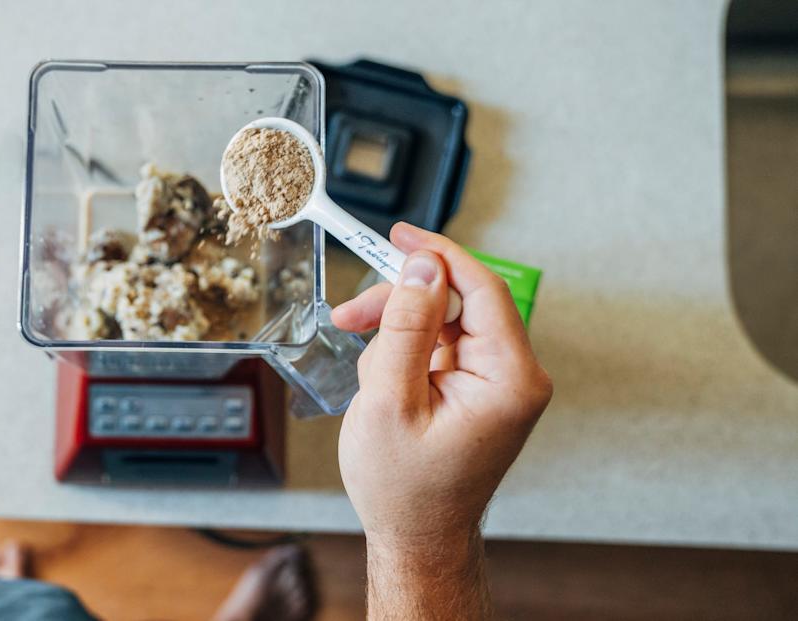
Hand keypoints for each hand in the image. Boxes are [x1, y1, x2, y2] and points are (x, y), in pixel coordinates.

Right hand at [333, 223, 551, 552]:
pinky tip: (385, 385)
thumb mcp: (391, 402)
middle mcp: (515, 376)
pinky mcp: (480, 387)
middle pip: (458, 302)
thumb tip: (423, 268)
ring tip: (370, 379)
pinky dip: (405, 355)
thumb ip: (407, 329)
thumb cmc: (405, 487)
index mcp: (509, 378)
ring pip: (443, 322)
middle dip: (401, 305)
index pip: (482, 289)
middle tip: (350, 315)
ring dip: (397, 336)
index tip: (399, 235)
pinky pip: (440, 346)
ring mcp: (499, 382)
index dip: (438, 255)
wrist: (416, 537)